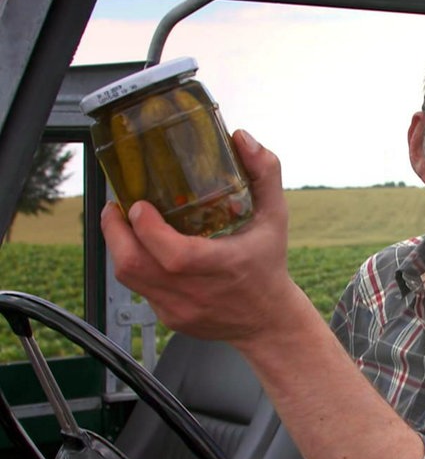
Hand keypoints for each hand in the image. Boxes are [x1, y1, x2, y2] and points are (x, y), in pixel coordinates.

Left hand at [101, 129, 298, 342]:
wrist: (268, 320)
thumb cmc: (269, 265)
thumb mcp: (275, 217)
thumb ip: (264, 174)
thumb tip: (242, 138)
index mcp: (223, 265)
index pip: (173, 255)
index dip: (147, 228)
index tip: (138, 205)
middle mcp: (197, 291)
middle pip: (135, 266)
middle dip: (114, 232)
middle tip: (116, 208)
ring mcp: (180, 308)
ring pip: (130, 277)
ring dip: (119, 246)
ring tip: (123, 223)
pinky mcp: (170, 318)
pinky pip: (140, 288)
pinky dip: (136, 264)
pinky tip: (145, 249)